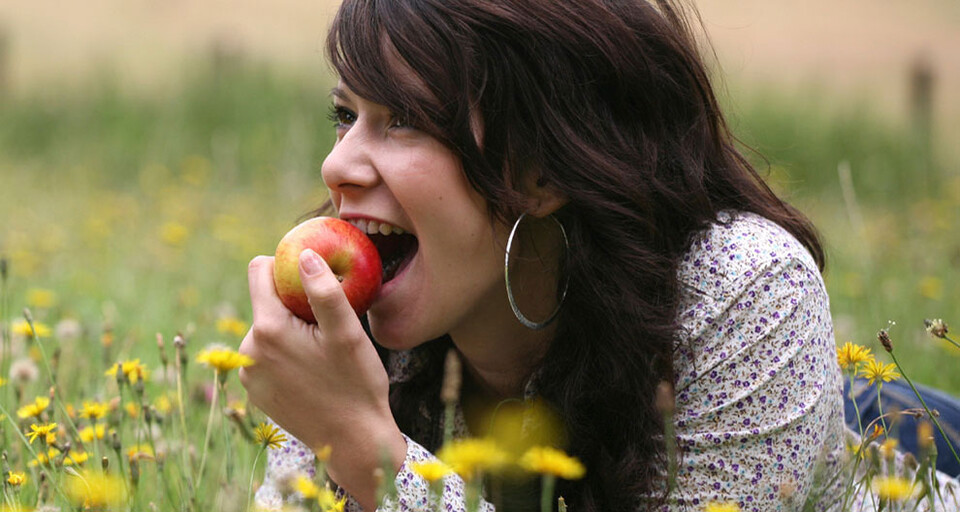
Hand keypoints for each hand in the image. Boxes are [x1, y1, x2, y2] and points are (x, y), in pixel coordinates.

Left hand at [239, 250, 405, 507]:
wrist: (353, 442)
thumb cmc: (356, 385)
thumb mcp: (347, 334)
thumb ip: (325, 291)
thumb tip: (305, 254)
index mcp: (268, 329)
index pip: (259, 270)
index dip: (284, 265)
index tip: (310, 275)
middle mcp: (249, 350)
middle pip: (265, 301)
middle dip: (292, 302)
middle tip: (327, 322)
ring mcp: (249, 374)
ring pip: (267, 330)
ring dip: (290, 330)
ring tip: (322, 352)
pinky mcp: (255, 392)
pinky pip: (266, 357)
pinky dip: (286, 354)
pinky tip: (312, 372)